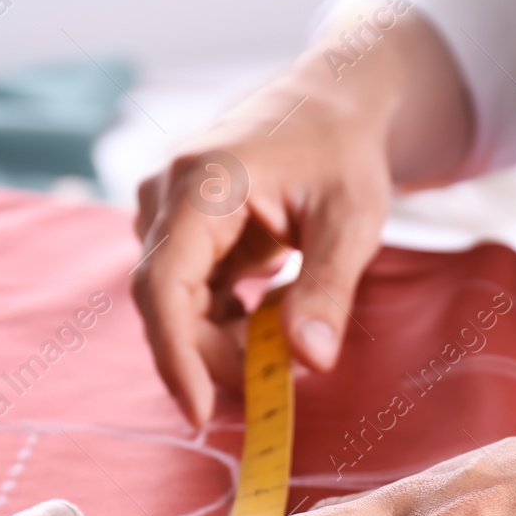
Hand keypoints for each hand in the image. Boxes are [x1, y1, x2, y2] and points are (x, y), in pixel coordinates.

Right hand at [131, 74, 395, 426]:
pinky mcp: (180, 229)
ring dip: (223, 338)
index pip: (164, 285)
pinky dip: (225, 319)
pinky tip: (267, 314)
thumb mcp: (352, 221)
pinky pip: (189, 293)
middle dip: (214, 356)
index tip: (200, 412)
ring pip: (177, 303)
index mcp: (200, 183)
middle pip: (167, 303)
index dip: (176, 355)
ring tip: (282, 341)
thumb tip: (310, 362)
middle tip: (274, 385)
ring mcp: (166, 212)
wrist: (332, 103)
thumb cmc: (343, 152)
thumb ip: (327, 290)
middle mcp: (166, 196)